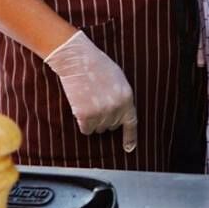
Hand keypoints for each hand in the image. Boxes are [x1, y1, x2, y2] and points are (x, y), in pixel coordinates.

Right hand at [43, 29, 137, 151]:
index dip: (130, 137)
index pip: (131, 122)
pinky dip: (82, 122)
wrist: (77, 59)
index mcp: (127, 97)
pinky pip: (85, 129)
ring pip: (98, 129)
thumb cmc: (97, 66)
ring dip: (92, 120)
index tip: (129, 148)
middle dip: (104, 118)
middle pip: (111, 126)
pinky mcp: (85, 115)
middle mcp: (116, 107)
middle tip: (96, 101)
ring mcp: (101, 112)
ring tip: (88, 100)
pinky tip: (80, 107)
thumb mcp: (118, 79)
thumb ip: (122, 97)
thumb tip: (121, 115)